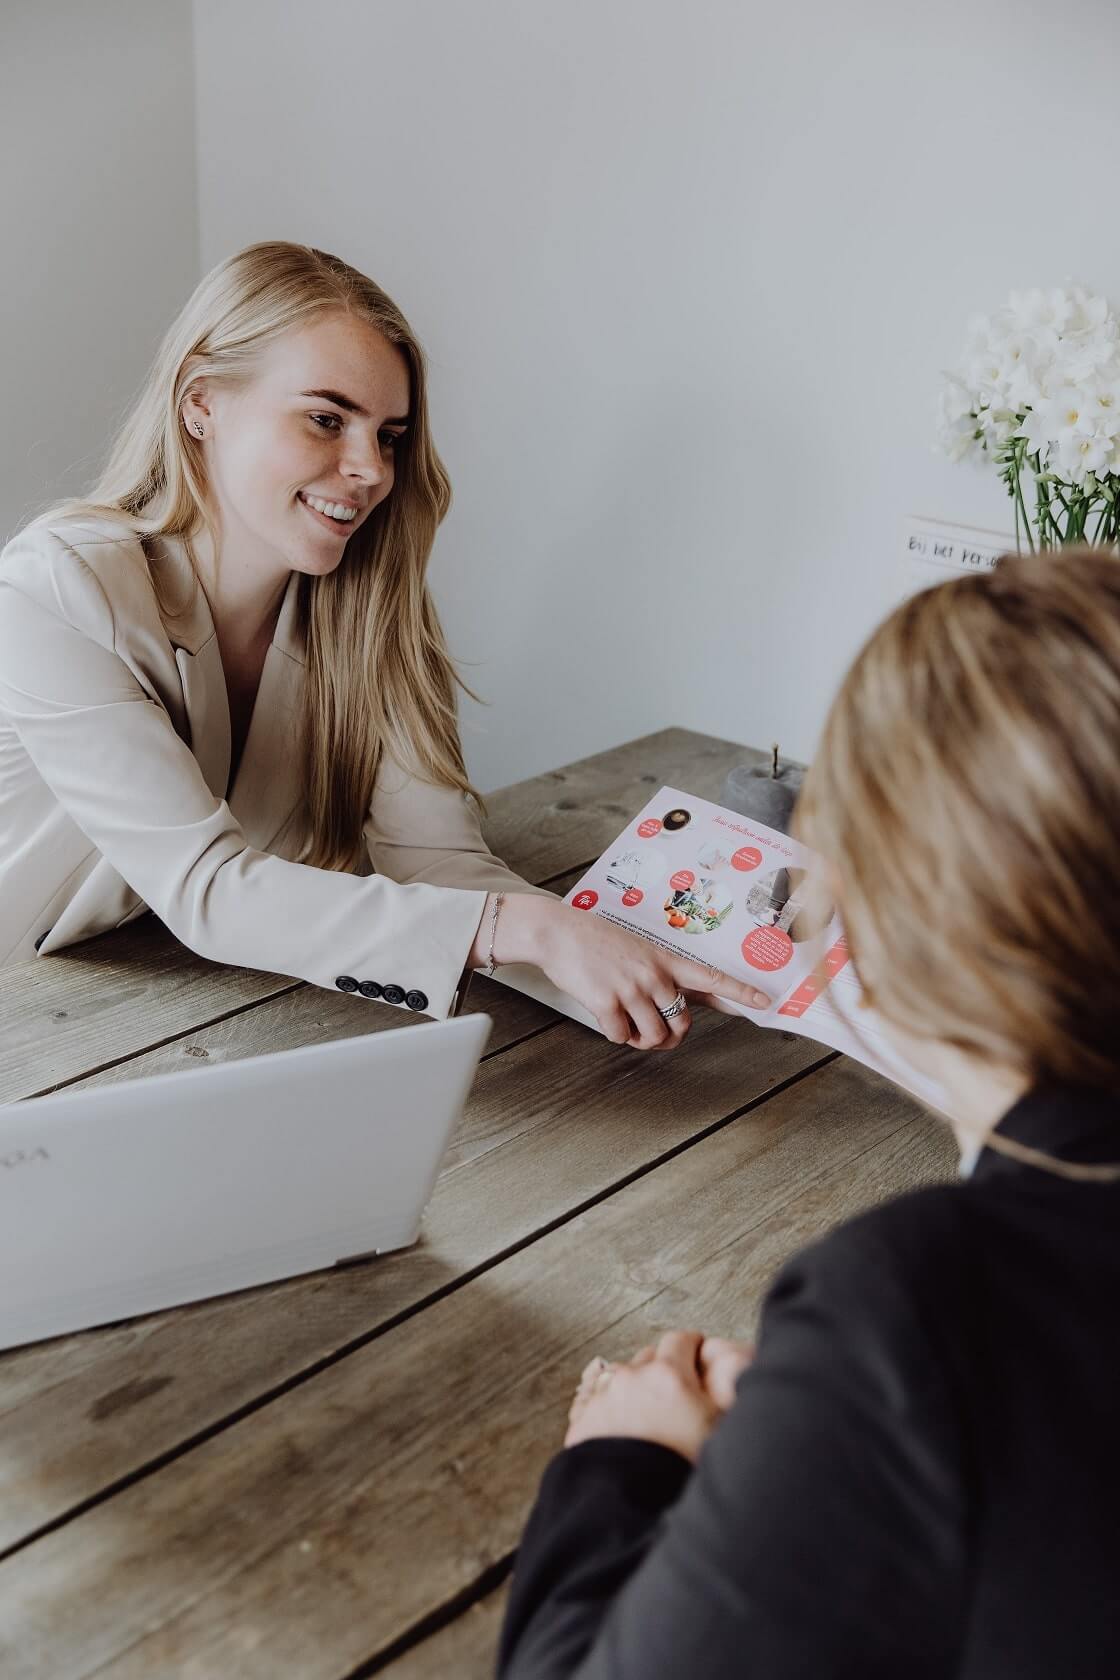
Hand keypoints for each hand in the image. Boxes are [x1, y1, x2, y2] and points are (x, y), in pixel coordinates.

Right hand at [477, 895, 770, 1050]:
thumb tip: (677, 1002)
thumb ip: (661, 974)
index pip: (711, 977)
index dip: (740, 992)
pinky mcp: (607, 1001)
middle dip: (669, 1037)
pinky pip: (620, 1037)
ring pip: (652, 1037)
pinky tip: (605, 1018)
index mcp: (665, 960)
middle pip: (680, 1023)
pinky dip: (614, 1035)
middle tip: (652, 1034)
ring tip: (626, 1026)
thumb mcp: (638, 949)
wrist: (558, 932)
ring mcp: (631, 988)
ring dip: (640, 1040)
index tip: (765, 1002)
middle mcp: (654, 974)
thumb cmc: (595, 941)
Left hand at [564, 1331, 753, 1462]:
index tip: (697, 1361)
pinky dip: (613, 1410)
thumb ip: (727, 1384)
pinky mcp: (583, 1420)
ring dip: (637, 1390)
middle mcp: (633, 1377)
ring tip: (651, 1421)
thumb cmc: (678, 1472)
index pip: (682, 1340)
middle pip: (651, 1357)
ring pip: (624, 1379)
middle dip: (664, 1370)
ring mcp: (603, 1397)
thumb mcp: (720, 1426)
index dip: (693, 1350)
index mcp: (669, 1375)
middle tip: (679, 1398)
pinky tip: (626, 1433)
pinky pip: (601, 1402)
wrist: (628, 1509)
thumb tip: (734, 1357)